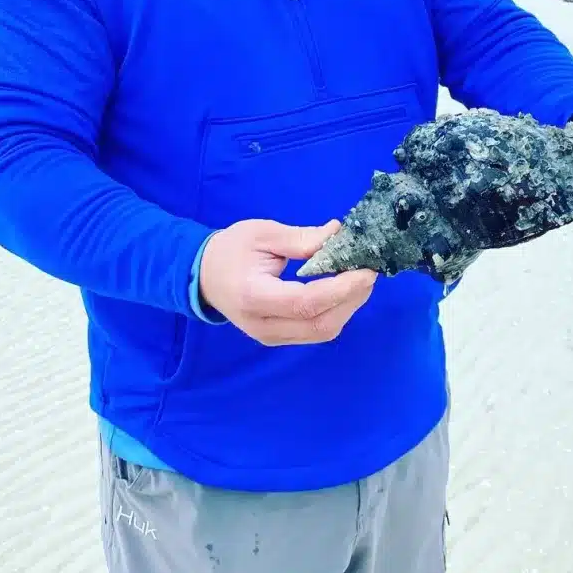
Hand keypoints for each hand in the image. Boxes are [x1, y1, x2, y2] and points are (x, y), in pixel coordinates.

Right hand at [199, 219, 376, 345]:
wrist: (203, 275)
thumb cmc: (230, 250)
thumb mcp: (263, 233)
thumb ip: (302, 238)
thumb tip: (340, 234)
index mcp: (255, 296)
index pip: (306, 302)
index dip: (341, 289)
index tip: (366, 270)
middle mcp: (264, 325)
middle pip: (320, 324)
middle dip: (352, 299)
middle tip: (370, 272)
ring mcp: (271, 337)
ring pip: (322, 331)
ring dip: (348, 307)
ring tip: (361, 280)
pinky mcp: (279, 338)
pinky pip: (316, 331)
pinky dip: (337, 312)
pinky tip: (345, 291)